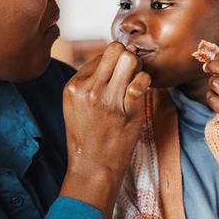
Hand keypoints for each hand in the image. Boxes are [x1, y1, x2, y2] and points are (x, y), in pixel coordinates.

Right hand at [61, 42, 150, 214]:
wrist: (93, 168)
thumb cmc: (86, 137)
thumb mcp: (74, 106)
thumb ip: (88, 83)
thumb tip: (110, 60)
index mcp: (74, 85)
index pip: (100, 54)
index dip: (113, 61)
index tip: (116, 76)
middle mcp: (89, 89)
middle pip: (115, 50)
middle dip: (127, 57)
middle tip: (130, 72)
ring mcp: (109, 100)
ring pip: (130, 60)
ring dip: (137, 68)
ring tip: (134, 82)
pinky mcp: (128, 110)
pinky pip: (142, 80)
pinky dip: (145, 82)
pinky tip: (140, 93)